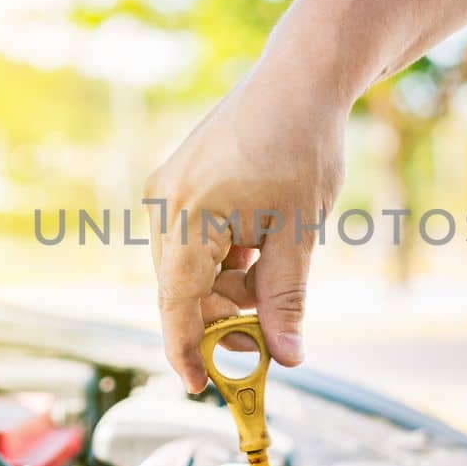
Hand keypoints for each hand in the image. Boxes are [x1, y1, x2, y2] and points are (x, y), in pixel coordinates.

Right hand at [145, 62, 346, 391]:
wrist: (299, 78)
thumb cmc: (301, 144)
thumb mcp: (300, 231)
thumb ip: (286, 299)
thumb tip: (286, 357)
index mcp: (188, 217)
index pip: (177, 305)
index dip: (187, 352)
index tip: (202, 387)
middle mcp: (165, 203)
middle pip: (181, 291)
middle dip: (222, 319)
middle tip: (269, 337)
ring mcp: (169, 189)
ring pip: (190, 268)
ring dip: (227, 288)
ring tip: (276, 276)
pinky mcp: (181, 182)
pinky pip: (194, 240)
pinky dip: (224, 259)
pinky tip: (261, 246)